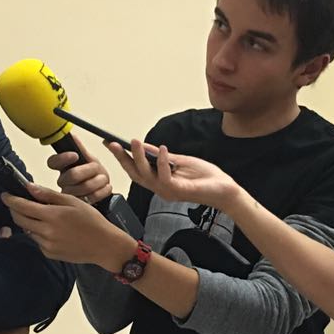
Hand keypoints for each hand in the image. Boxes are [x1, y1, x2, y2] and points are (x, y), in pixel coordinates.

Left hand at [1, 186, 135, 267]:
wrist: (103, 245)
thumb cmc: (91, 221)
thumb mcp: (72, 201)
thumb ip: (48, 195)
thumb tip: (29, 187)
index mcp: (52, 216)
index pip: (22, 206)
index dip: (11, 200)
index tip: (5, 195)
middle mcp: (46, 232)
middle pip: (20, 220)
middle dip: (15, 210)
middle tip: (16, 203)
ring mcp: (47, 245)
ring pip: (28, 231)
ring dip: (28, 222)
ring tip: (40, 216)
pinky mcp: (50, 254)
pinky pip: (37, 241)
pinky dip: (39, 234)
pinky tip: (52, 230)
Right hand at [48, 141, 112, 205]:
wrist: (102, 189)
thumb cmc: (93, 175)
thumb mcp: (88, 159)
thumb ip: (80, 149)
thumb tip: (72, 135)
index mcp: (63, 169)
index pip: (53, 162)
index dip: (62, 158)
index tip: (75, 155)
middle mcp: (63, 183)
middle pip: (71, 175)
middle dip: (89, 170)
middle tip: (97, 168)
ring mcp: (71, 196)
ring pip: (84, 187)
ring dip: (98, 180)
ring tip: (103, 179)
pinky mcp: (80, 205)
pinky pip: (91, 197)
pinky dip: (103, 190)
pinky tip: (105, 187)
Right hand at [108, 140, 239, 212]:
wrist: (224, 189)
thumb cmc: (204, 177)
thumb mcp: (179, 161)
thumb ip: (162, 157)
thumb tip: (145, 146)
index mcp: (158, 181)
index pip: (135, 170)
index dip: (121, 158)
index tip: (110, 144)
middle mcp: (160, 188)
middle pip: (135, 174)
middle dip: (122, 158)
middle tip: (112, 144)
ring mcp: (168, 191)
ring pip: (146, 176)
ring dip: (139, 158)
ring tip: (135, 142)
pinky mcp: (179, 191)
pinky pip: (165, 177)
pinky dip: (162, 162)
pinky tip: (162, 149)